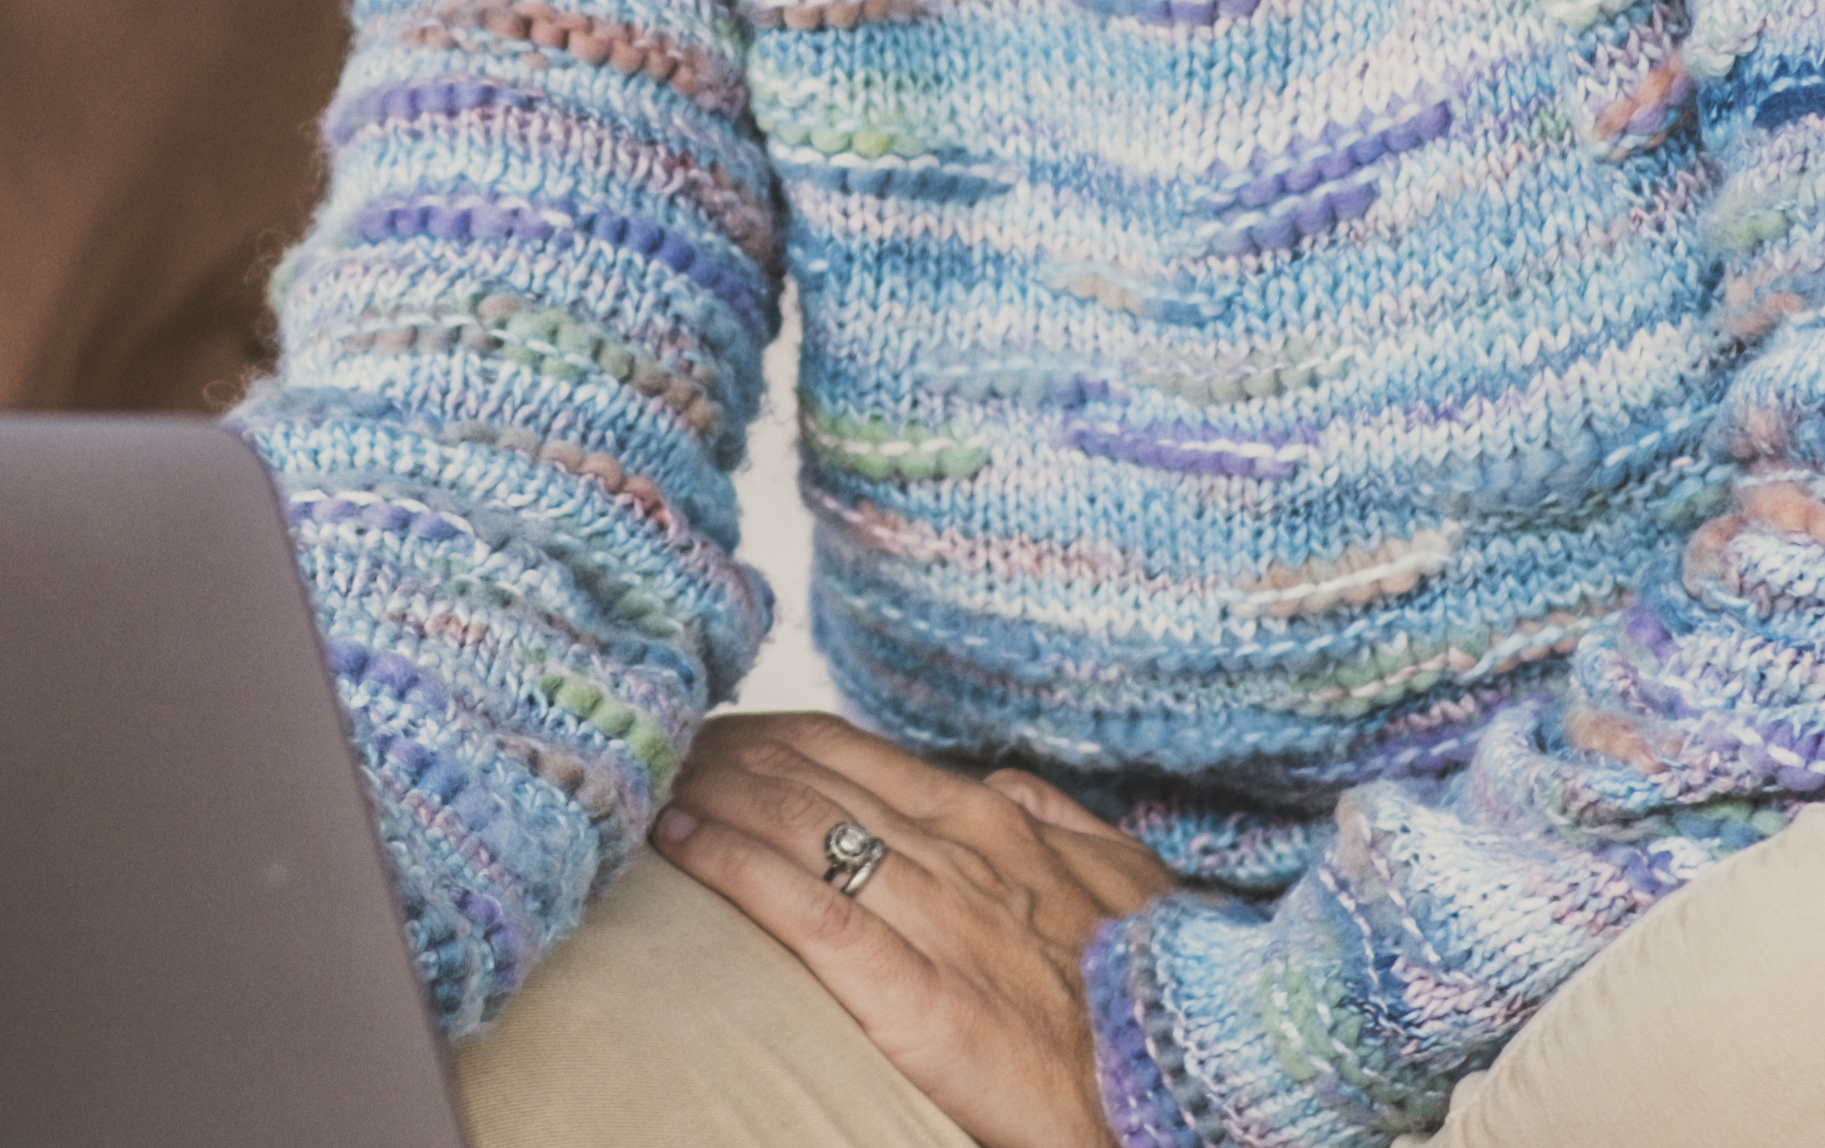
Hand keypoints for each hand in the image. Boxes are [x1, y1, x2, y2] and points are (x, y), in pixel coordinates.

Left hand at [654, 710, 1184, 1147]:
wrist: (1182, 1096)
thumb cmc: (1150, 994)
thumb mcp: (1126, 881)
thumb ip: (1060, 822)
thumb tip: (998, 779)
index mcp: (998, 822)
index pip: (852, 753)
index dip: (766, 736)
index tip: (706, 729)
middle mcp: (961, 852)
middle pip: (808, 776)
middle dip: (718, 754)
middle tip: (647, 742)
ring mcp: (940, 921)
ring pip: (798, 825)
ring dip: (709, 792)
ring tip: (642, 777)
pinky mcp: (920, 998)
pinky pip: (811, 915)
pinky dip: (736, 868)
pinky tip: (679, 843)